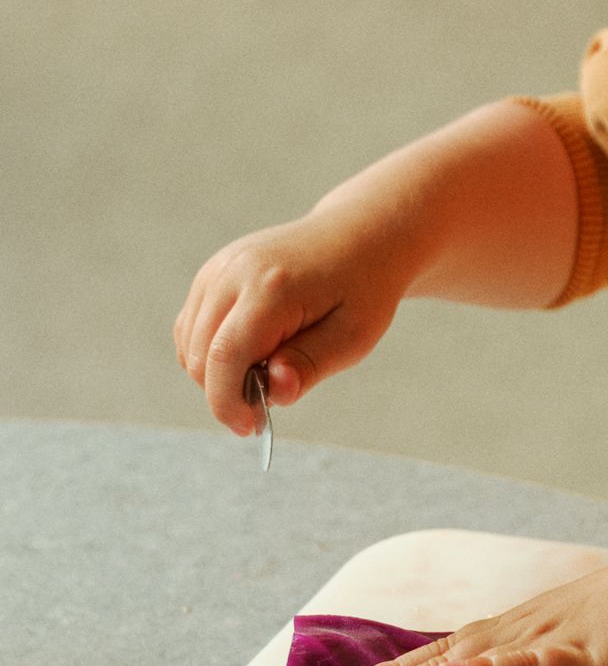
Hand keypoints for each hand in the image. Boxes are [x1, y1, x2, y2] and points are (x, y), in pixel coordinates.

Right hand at [175, 207, 415, 435]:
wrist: (357, 237)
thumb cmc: (362, 289)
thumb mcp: (354, 336)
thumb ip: (310, 365)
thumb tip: (274, 392)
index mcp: (271, 288)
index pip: (224, 356)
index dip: (227, 401)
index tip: (248, 427)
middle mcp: (234, 273)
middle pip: (199, 354)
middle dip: (224, 391)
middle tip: (267, 400)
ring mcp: (218, 268)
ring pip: (188, 343)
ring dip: (216, 372)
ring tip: (265, 372)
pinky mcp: (212, 272)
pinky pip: (191, 326)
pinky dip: (209, 351)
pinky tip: (250, 354)